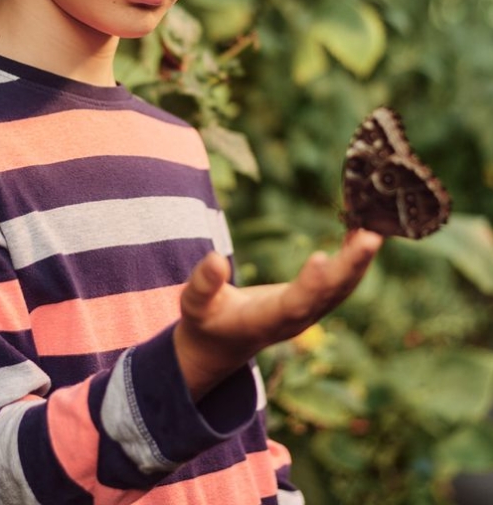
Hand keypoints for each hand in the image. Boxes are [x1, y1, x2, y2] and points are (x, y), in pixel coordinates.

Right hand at [173, 228, 381, 399]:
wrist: (220, 346)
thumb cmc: (205, 322)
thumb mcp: (194, 305)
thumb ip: (203, 284)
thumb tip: (216, 259)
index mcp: (266, 321)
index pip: (294, 305)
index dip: (310, 285)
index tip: (320, 258)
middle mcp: (296, 319)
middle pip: (330, 294)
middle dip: (352, 265)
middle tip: (372, 236)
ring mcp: (309, 311)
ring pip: (343, 287)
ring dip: (361, 258)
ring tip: (376, 225)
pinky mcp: (314, 301)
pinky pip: (340, 279)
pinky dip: (354, 256)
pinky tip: (363, 229)